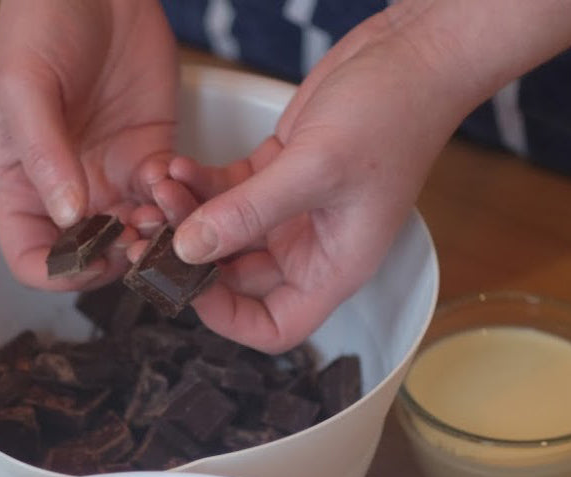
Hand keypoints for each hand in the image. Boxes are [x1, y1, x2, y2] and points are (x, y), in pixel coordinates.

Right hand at [0, 0, 177, 290]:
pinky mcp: (149, 161)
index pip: (33, 259)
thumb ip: (43, 155)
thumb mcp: (24, 87)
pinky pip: (167, 203)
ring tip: (160, 205)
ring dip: (153, 234)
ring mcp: (110, 181)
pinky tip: (172, 177)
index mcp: (20, 186)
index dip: (62, 271)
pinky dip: (176, 202)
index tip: (93, 254)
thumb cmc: (41, 26)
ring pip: (135, 237)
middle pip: (91, 257)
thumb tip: (68, 218)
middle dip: (118, 257)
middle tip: (140, 237)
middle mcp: (66, 193)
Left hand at [150, 8, 468, 352]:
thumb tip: (189, 249)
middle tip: (158, 230)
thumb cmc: (392, 117)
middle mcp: (309, 249)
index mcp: (331, 268)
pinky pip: (226, 195)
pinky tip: (179, 166)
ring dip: (190, 217)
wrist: (412, 57)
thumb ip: (248, 212)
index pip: (275, 326)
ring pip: (225, 235)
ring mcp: (291, 214)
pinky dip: (200, 185)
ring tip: (163, 188)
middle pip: (238, 281)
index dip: (230, 320)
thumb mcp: (316, 168)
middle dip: (194, 258)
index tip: (190, 286)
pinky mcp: (277, 176)